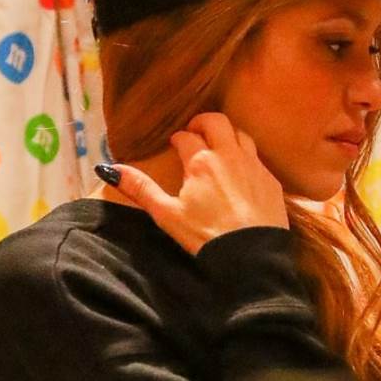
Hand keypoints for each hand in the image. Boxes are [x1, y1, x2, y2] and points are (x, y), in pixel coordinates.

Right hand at [105, 113, 288, 254]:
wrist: (252, 258)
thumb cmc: (206, 236)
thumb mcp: (166, 215)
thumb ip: (140, 188)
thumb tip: (109, 170)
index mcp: (201, 161)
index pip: (185, 137)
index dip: (177, 138)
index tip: (174, 144)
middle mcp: (229, 155)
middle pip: (217, 122)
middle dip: (203, 122)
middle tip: (194, 132)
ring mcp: (254, 166)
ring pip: (241, 134)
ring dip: (227, 135)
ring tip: (218, 146)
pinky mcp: (271, 180)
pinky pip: (258, 158)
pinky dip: (246, 157)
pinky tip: (241, 171)